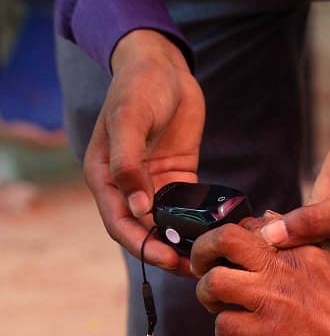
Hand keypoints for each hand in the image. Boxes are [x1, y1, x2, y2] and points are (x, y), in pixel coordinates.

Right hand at [84, 29, 203, 273]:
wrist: (163, 66)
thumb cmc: (139, 87)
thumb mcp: (130, 119)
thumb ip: (128, 162)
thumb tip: (136, 206)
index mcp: (105, 175)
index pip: (119, 222)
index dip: (141, 245)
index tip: (167, 259)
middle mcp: (126, 184)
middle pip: (144, 230)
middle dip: (165, 251)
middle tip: (197, 269)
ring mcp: (152, 181)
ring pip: (166, 222)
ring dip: (183, 241)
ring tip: (210, 257)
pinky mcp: (177, 175)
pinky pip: (186, 206)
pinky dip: (197, 221)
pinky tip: (218, 233)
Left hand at [191, 222, 329, 335]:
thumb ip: (309, 242)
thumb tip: (272, 220)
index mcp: (308, 248)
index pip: (257, 225)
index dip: (235, 237)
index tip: (232, 255)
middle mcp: (290, 266)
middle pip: (225, 238)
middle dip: (204, 252)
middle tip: (204, 269)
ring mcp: (278, 297)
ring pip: (215, 281)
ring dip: (208, 295)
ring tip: (220, 307)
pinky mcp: (271, 331)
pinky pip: (224, 324)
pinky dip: (224, 335)